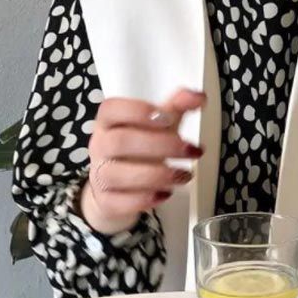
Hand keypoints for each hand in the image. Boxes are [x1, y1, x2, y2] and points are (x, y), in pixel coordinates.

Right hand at [80, 88, 206, 234]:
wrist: (119, 185)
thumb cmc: (140, 148)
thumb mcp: (159, 125)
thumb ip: (177, 107)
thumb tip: (199, 96)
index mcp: (109, 121)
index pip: (112, 109)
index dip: (138, 111)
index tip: (168, 118)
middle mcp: (100, 145)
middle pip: (120, 141)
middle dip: (160, 145)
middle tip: (190, 150)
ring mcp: (99, 174)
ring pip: (118, 173)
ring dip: (157, 175)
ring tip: (184, 175)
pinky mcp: (106, 200)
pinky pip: (119, 201)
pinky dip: (145, 198)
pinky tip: (166, 193)